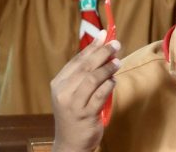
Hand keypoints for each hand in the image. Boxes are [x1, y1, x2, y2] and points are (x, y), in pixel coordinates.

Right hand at [50, 30, 119, 151]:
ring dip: (108, 68)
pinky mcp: (85, 115)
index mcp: (58, 84)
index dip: (92, 46)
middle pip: (85, 67)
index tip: (105, 35)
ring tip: (117, 63)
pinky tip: (114, 81)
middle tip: (116, 45)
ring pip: (93, 79)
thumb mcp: (74, 91)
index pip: (77, 60)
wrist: (70, 142)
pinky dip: (109, 85)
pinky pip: (100, 95)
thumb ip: (85, 71)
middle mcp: (63, 93)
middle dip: (103, 53)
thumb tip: (101, 44)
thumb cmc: (76, 111)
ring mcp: (73, 105)